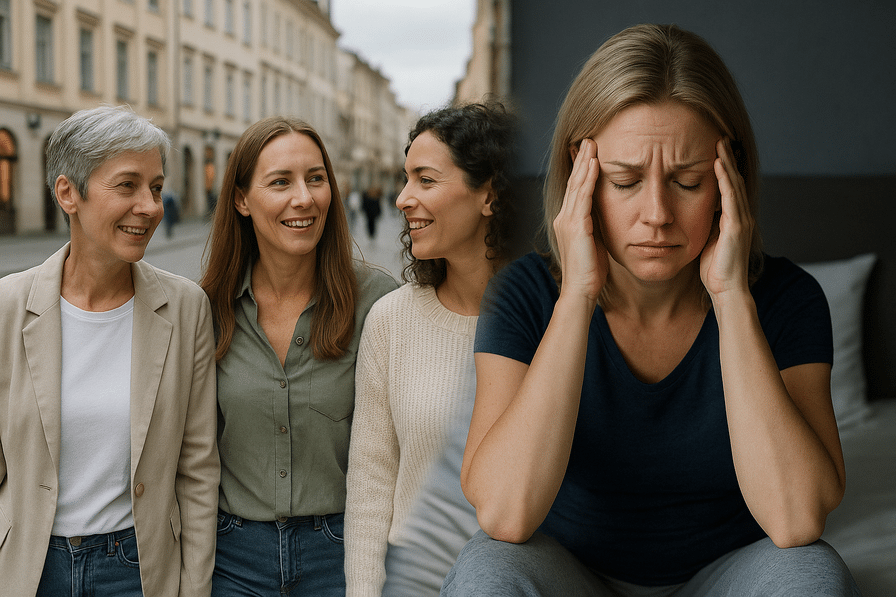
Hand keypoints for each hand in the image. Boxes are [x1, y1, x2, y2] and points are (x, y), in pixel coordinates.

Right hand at [553, 138, 607, 305]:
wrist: (581, 290)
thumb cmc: (590, 271)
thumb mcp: (594, 243)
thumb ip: (596, 226)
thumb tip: (606, 216)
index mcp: (568, 221)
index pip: (575, 190)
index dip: (581, 170)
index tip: (588, 153)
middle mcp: (564, 217)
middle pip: (573, 182)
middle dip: (581, 159)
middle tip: (588, 139)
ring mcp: (568, 220)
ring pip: (576, 185)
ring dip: (585, 162)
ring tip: (591, 144)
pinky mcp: (576, 225)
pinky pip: (583, 196)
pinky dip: (588, 178)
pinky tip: (594, 164)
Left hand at [700, 138, 753, 298]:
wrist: (726, 289)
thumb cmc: (715, 268)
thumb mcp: (707, 239)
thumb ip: (705, 223)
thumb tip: (692, 210)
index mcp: (733, 218)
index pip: (728, 187)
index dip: (723, 168)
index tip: (715, 150)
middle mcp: (740, 215)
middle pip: (733, 180)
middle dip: (727, 158)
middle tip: (720, 137)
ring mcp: (740, 220)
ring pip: (734, 184)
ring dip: (727, 162)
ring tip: (720, 143)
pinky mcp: (736, 227)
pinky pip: (730, 198)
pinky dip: (725, 180)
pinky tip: (719, 165)